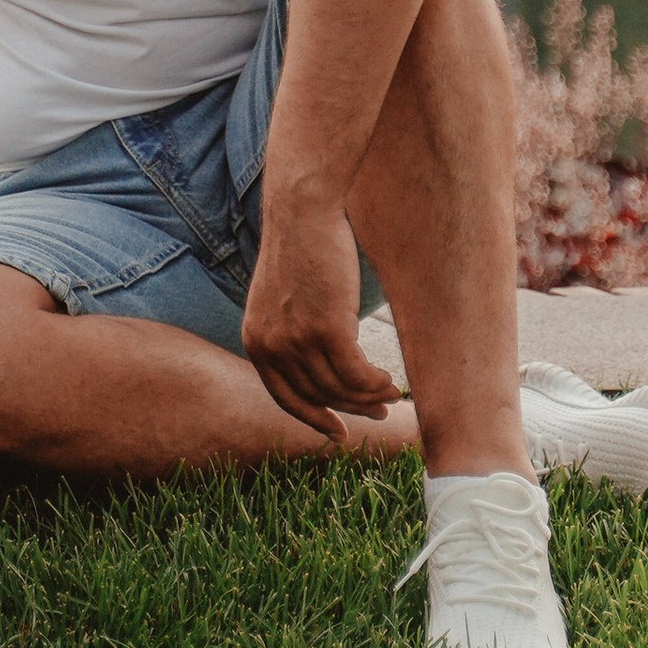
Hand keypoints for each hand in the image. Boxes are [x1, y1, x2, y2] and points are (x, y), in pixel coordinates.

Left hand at [241, 202, 397, 430]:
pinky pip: (357, 375)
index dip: (315, 419)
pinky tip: (391, 380)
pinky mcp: (326, 330)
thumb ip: (290, 334)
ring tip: (391, 393)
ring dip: (370, 396)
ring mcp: (297, 340)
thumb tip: (320, 367)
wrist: (303, 213)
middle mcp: (271, 347)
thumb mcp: (282, 300)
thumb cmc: (300, 251)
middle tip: (380, 412)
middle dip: (352, 409)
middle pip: (319, 396)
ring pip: (340, 388)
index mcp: (256, 343)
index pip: (287, 398)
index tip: (339, 434)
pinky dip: (376, 383)